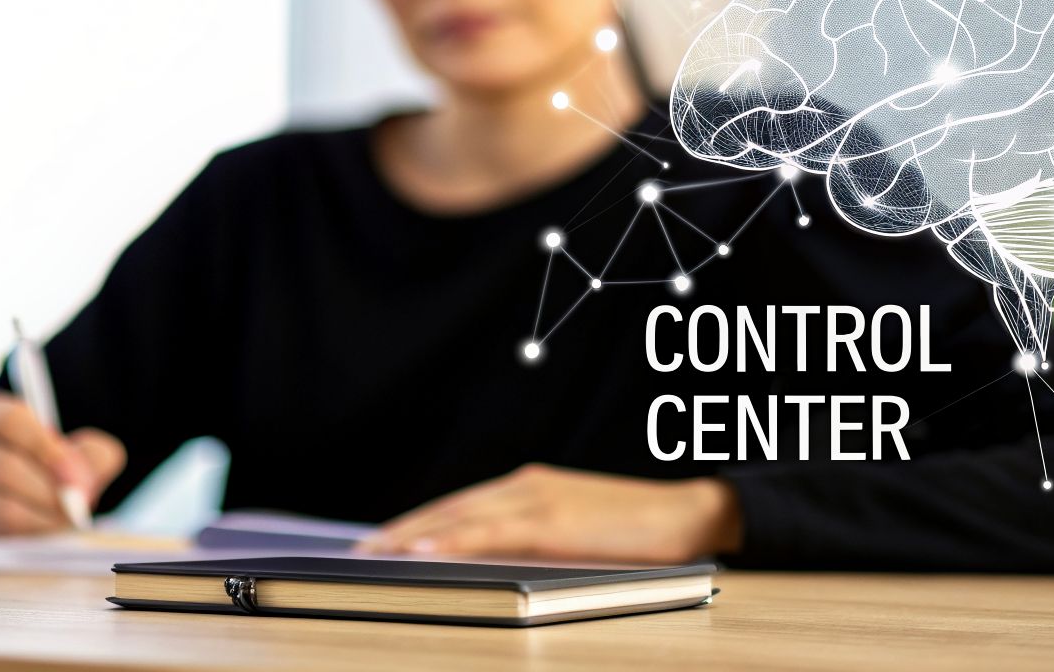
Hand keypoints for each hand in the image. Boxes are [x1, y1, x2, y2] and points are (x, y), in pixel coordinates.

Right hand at [0, 392, 126, 536]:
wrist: (34, 490)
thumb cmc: (56, 464)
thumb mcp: (83, 449)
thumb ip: (93, 456)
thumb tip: (82, 487)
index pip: (10, 422)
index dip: (46, 450)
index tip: (75, 477)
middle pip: (1, 467)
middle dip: (45, 492)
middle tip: (75, 508)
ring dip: (38, 519)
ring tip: (64, 522)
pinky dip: (22, 537)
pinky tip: (43, 532)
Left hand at [356, 465, 741, 564]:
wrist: (691, 514)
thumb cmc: (639, 533)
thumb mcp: (575, 535)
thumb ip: (535, 542)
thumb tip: (490, 567)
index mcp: (531, 488)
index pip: (461, 506)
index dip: (419, 521)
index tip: (384, 538)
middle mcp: (527, 486)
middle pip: (450, 508)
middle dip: (403, 528)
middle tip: (362, 549)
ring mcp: (539, 498)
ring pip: (460, 516)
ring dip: (413, 533)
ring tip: (375, 552)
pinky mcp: (553, 519)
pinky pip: (489, 532)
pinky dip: (450, 540)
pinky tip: (422, 551)